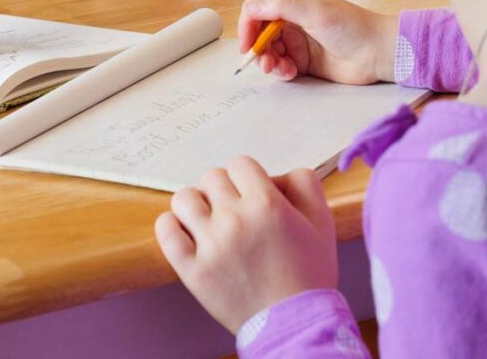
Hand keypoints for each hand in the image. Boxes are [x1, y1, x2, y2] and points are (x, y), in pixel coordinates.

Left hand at [155, 157, 337, 332]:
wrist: (295, 323)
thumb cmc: (309, 274)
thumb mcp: (322, 223)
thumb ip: (304, 185)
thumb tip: (276, 174)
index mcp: (267, 204)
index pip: (239, 164)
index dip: (246, 177)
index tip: (250, 194)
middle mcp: (235, 219)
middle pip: (210, 177)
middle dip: (222, 190)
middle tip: (232, 211)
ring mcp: (210, 244)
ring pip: (183, 198)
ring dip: (195, 205)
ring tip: (207, 222)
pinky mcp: (191, 268)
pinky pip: (165, 230)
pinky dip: (171, 226)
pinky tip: (186, 232)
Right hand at [237, 0, 397, 83]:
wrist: (380, 54)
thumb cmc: (354, 27)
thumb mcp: (316, 11)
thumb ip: (282, 6)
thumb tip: (251, 7)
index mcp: (293, 0)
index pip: (257, 9)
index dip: (248, 27)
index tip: (248, 45)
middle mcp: (292, 18)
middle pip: (259, 33)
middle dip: (259, 49)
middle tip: (265, 63)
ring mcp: (297, 40)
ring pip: (268, 51)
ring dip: (269, 62)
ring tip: (280, 69)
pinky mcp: (303, 60)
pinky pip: (281, 65)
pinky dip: (280, 71)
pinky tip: (291, 73)